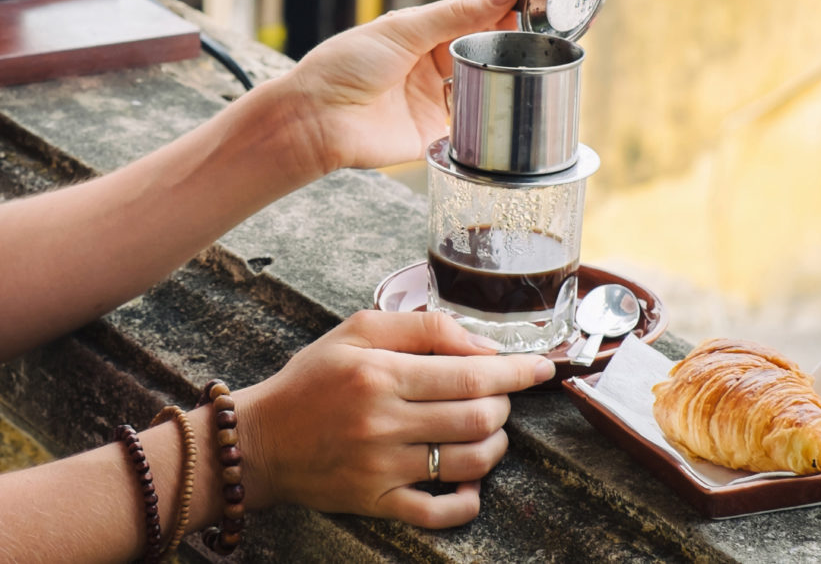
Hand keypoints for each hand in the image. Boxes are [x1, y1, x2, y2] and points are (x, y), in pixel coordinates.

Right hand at [236, 310, 554, 527]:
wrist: (259, 440)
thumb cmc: (312, 379)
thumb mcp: (358, 331)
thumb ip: (424, 328)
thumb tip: (483, 346)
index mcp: (382, 374)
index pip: (471, 375)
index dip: (517, 373)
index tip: (541, 369)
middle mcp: (384, 422)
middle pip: (478, 418)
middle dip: (503, 406)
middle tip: (498, 397)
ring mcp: (381, 467)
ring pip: (468, 462)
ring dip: (494, 446)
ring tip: (486, 431)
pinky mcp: (376, 501)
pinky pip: (437, 513)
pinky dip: (467, 500)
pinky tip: (470, 482)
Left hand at [283, 0, 520, 172]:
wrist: (317, 119)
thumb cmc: (345, 66)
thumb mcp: (404, 29)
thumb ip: (456, 13)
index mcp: (424, 35)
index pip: (474, 18)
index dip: (503, 10)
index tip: (534, 2)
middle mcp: (434, 68)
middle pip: (484, 55)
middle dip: (510, 46)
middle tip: (540, 37)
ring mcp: (437, 102)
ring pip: (485, 90)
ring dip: (505, 82)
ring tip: (533, 70)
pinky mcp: (438, 136)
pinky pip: (473, 128)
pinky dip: (490, 120)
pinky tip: (510, 108)